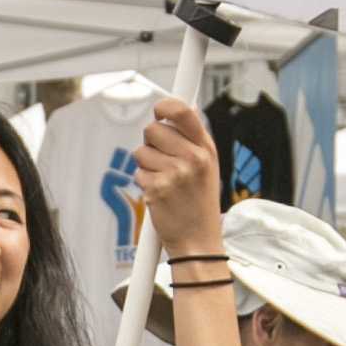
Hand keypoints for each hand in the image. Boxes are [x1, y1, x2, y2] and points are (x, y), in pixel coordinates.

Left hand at [136, 96, 223, 262]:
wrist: (198, 240)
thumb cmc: (200, 202)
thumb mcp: (208, 166)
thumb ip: (194, 138)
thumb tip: (184, 107)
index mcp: (206, 149)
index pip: (183, 112)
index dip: (165, 105)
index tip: (159, 111)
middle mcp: (193, 158)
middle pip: (153, 129)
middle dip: (152, 143)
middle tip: (163, 161)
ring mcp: (175, 173)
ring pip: (141, 152)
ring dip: (146, 165)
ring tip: (164, 181)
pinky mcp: (157, 189)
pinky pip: (138, 173)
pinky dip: (144, 183)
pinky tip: (160, 195)